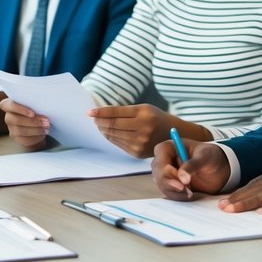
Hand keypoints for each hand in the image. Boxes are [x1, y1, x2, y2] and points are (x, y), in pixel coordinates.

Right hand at [1, 97, 49, 148]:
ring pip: (19, 130)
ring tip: (47, 127)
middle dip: (32, 121)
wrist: (38, 122)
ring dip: (35, 129)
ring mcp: (11, 128)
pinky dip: (36, 136)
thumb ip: (35, 103)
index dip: (18, 109)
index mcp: (9, 105)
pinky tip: (43, 132)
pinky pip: (24, 139)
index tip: (32, 113)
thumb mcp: (35, 104)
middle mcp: (8, 117)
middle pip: (15, 119)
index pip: (5, 105)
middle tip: (46, 121)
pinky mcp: (17, 138)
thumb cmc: (36, 109)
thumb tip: (44, 105)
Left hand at [89, 105, 206, 158]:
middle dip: (100, 121)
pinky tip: (108, 132)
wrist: (172, 134)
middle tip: (93, 118)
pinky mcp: (137, 153)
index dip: (101, 112)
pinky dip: (110, 137)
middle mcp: (143, 130)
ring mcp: (140, 143)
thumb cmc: (154, 118)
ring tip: (99, 124)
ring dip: (103, 129)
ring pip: (113, 135)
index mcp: (144, 115)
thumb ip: (123, 111)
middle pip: (113, 125)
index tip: (90, 112)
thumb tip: (100, 114)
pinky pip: (118, 144)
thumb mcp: (143, 109)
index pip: (116, 113)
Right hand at [152, 140, 229, 200]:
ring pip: (162, 186)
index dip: (167, 172)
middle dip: (172, 185)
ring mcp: (165, 173)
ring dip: (176, 192)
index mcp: (169, 147)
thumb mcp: (205, 157)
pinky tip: (189, 195)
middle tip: (188, 190)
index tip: (181, 182)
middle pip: (159, 175)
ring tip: (191, 193)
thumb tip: (182, 177)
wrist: (218, 169)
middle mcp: (164, 160)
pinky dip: (178, 196)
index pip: (160, 159)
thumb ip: (193, 165)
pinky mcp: (170, 184)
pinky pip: (168, 193)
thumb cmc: (211, 157)